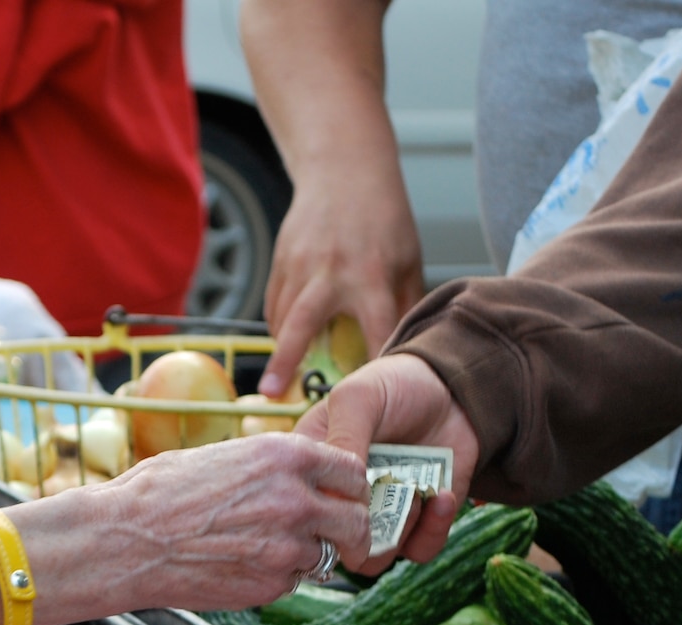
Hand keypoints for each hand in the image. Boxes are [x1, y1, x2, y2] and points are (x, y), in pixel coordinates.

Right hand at [0, 435, 370, 624]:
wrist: (122, 540)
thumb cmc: (157, 491)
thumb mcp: (220, 454)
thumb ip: (270, 464)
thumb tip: (298, 471)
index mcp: (285, 455)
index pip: (353, 470)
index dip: (349, 485)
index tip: (342, 494)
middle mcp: (295, 500)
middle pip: (357, 520)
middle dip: (347, 527)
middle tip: (330, 532)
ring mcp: (286, 548)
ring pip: (327, 556)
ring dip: (310, 555)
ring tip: (269, 549)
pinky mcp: (270, 586)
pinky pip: (294, 582)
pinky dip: (280, 577)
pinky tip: (244, 565)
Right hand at [260, 175, 424, 399]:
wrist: (345, 169)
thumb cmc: (384, 218)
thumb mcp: (408, 260)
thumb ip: (405, 306)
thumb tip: (405, 353)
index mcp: (371, 276)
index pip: (376, 330)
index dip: (374, 365)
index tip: (368, 398)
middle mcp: (331, 271)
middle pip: (303, 325)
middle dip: (286, 361)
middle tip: (273, 396)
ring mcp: (301, 264)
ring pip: (281, 316)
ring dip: (280, 349)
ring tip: (278, 378)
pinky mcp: (282, 259)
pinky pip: (273, 303)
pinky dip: (277, 325)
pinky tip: (285, 339)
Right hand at [295, 352, 482, 572]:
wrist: (452, 387)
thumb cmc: (394, 385)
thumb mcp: (358, 399)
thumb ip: (343, 438)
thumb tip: (330, 495)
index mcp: (315, 472)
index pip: (300, 510)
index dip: (317, 515)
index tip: (344, 496)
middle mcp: (343, 500)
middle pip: (333, 545)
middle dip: (359, 533)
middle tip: (387, 497)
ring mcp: (380, 515)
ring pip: (374, 558)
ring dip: (399, 533)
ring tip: (419, 495)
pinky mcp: (418, 523)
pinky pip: (418, 551)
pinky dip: (432, 532)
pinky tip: (442, 495)